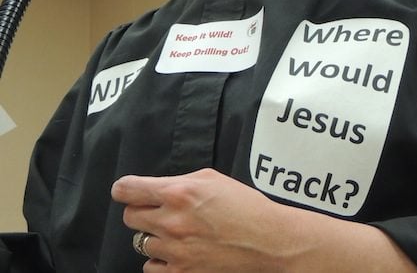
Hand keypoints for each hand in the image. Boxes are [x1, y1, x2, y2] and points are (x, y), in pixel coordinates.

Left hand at [111, 168, 416, 271]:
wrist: (265, 239)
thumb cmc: (243, 204)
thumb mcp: (211, 178)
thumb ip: (180, 181)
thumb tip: (159, 188)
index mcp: (178, 192)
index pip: (128, 190)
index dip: (125, 189)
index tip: (127, 190)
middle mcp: (171, 221)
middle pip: (130, 216)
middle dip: (142, 210)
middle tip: (159, 209)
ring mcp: (174, 250)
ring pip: (140, 242)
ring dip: (152, 234)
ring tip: (174, 230)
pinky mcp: (181, 272)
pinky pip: (151, 267)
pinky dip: (160, 259)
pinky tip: (177, 250)